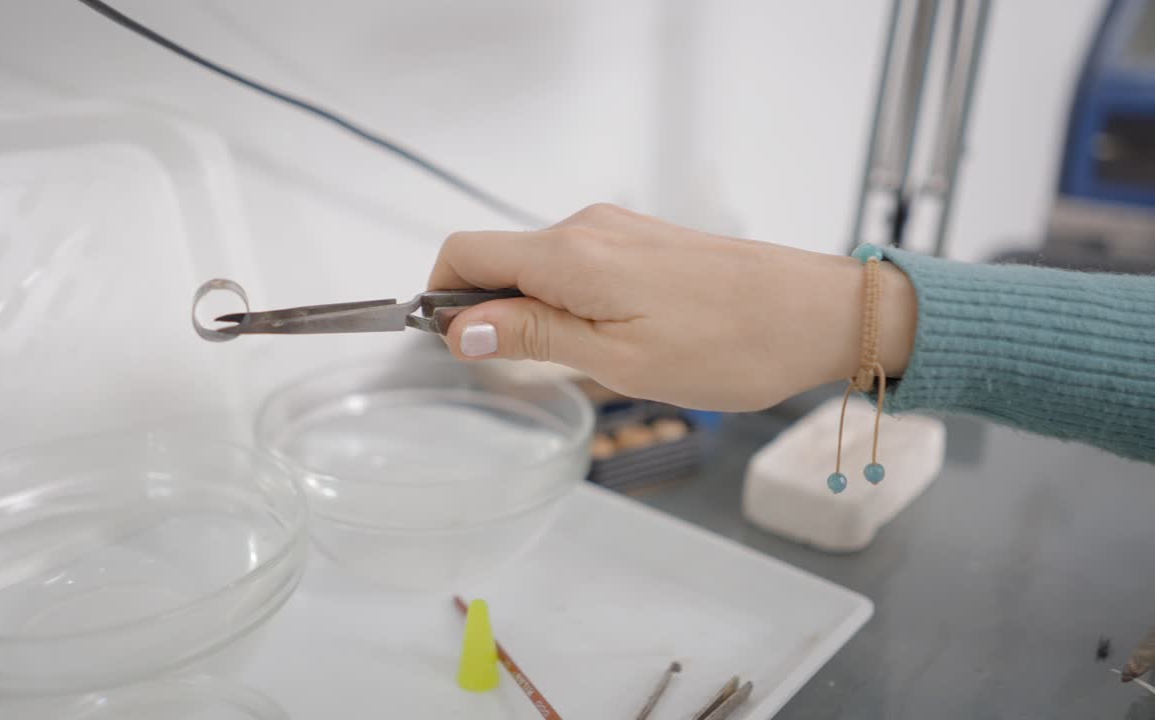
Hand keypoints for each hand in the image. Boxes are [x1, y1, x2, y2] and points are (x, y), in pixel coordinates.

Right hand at [428, 204, 916, 411]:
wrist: (816, 313)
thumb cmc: (728, 345)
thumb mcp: (617, 358)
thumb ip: (533, 335)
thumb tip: (460, 327)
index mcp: (568, 256)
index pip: (463, 255)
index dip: (441, 299)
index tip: (456, 349)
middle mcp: (585, 229)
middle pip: (498, 261)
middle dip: (493, 315)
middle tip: (535, 373)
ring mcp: (616, 230)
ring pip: (539, 268)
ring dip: (538, 314)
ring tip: (591, 364)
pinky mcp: (642, 241)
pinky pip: (578, 267)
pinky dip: (572, 303)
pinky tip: (616, 342)